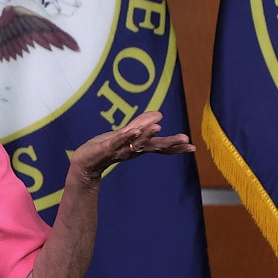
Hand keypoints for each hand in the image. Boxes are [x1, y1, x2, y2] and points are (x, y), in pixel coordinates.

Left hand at [70, 110, 194, 178]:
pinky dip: (125, 137)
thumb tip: (160, 115)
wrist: (84, 163)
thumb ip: (141, 124)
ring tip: (158, 127)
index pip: (160, 147)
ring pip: (135, 143)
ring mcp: (119, 150)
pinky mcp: (106, 149)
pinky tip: (133, 130)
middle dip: (169, 143)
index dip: (176, 147)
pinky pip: (117, 142)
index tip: (193, 148)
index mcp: (138, 148)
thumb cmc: (105, 149)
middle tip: (185, 140)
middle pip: (153, 147)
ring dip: (146, 135)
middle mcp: (132, 151)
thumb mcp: (125, 134)